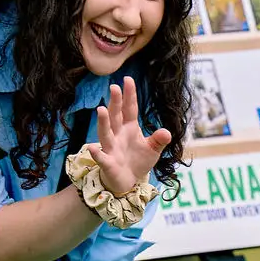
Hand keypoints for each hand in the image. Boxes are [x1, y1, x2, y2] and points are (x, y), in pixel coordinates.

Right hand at [89, 76, 170, 195]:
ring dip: (103, 122)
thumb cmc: (138, 160)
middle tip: (115, 87)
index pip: (129, 108)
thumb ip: (159, 140)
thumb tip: (167, 132)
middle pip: (116, 116)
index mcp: (129, 127)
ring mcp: (111, 148)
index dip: (129, 95)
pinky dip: (97, 154)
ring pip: (105, 133)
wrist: (127, 181)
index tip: (128, 79)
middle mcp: (118, 134)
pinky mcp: (108, 164)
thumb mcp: (153, 149)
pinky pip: (102, 158)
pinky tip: (93, 148)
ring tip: (101, 110)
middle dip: (115, 102)